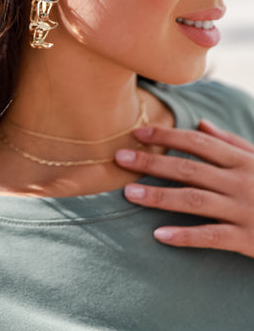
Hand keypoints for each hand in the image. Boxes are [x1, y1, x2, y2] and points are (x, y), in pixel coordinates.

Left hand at [115, 120, 253, 256]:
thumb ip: (230, 142)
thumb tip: (201, 122)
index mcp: (241, 159)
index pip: (197, 142)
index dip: (166, 136)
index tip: (138, 132)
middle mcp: (239, 180)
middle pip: (188, 168)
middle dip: (151, 162)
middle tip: (119, 158)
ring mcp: (242, 209)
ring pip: (193, 200)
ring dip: (159, 197)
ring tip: (129, 194)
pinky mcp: (247, 238)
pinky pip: (211, 236)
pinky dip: (185, 236)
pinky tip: (159, 235)